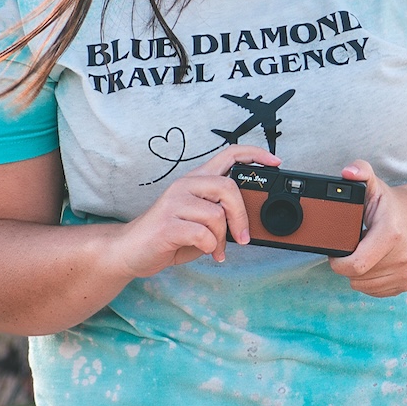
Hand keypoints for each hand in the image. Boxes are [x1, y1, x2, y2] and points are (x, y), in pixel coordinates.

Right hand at [111, 144, 278, 278]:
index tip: (275, 162)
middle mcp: (185, 185)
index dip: (255, 154)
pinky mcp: (168, 223)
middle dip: (241, 216)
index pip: (229, 154)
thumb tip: (248, 222)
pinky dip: (211, 248)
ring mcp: (174, 202)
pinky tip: (206, 252)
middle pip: (228, 187)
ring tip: (216, 249)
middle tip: (243, 237)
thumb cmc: (169, 235)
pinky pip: (204, 234)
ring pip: (217, 215)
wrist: (131, 250)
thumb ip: (220, 213)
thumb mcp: (200, 220)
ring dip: (223, 238)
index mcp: (196, 180)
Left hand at [328, 160, 406, 297]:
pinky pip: (374, 292)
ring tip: (364, 252)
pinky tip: (373, 263)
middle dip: (347, 264)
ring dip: (358, 273)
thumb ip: (360, 172)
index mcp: (391, 234)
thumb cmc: (390, 205)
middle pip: (357, 276)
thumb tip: (348, 172)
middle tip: (352, 247)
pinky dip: (368, 281)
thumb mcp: (374, 186)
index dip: (338, 262)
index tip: (336, 251)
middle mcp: (403, 256)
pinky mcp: (406, 284)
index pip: (355, 265)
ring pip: (363, 286)